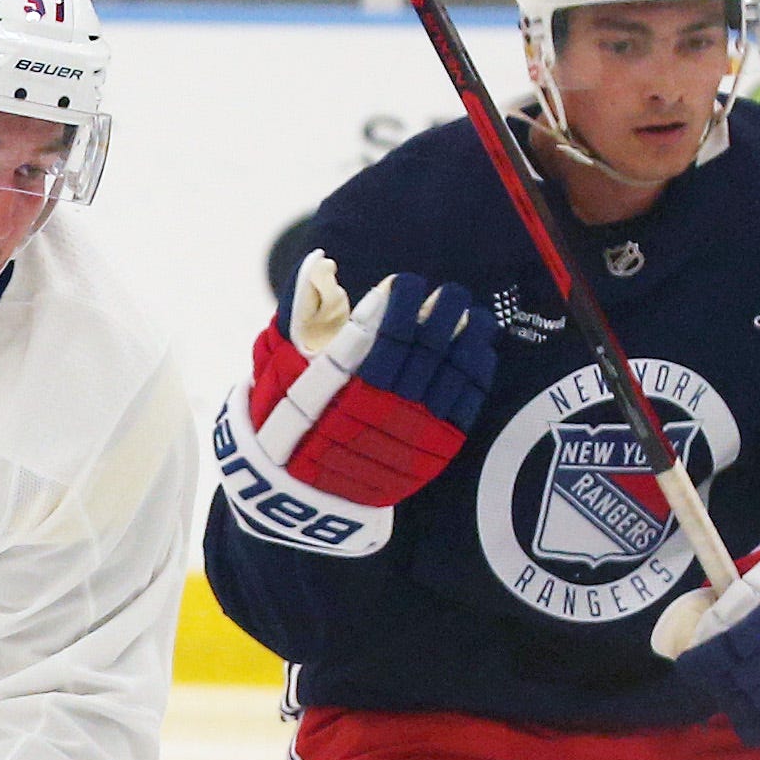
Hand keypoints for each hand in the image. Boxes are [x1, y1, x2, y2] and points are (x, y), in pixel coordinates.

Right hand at [213, 250, 496, 556]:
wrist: (304, 497)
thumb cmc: (285, 424)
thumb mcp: (279, 371)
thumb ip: (299, 315)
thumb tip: (317, 262)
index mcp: (346, 386)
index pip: (384, 332)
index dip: (401, 302)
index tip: (406, 282)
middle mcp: (383, 407)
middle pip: (426, 348)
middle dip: (443, 313)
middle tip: (450, 292)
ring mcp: (412, 430)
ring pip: (452, 373)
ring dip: (469, 340)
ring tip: (474, 315)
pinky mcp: (434, 451)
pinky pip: (466, 406)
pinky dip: (477, 374)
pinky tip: (480, 351)